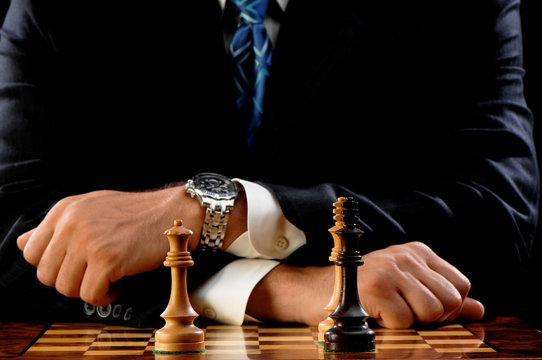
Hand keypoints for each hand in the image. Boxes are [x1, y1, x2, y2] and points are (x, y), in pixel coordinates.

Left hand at [16, 186, 204, 305]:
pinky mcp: (107, 259)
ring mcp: (88, 241)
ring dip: (88, 290)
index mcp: (65, 210)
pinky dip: (104, 297)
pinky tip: (117, 285)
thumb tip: (24, 243)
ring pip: (66, 288)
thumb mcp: (91, 209)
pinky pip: (90, 295)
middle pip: (46, 274)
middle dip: (70, 281)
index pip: (32, 252)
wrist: (172, 214)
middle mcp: (71, 223)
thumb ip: (57, 226)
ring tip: (108, 278)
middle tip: (94, 274)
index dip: (53, 265)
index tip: (76, 265)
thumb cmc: (136, 214)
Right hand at [247, 242, 483, 327]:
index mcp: (417, 252)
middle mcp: (406, 255)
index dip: (446, 308)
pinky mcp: (376, 287)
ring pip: (433, 312)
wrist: (314, 292)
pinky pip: (405, 322)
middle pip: (451, 300)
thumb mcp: (405, 291)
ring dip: (411, 322)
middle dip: (431, 317)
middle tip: (400, 312)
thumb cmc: (361, 293)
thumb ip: (443, 298)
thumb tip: (479, 309)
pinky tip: (373, 314)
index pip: (461, 286)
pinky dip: (390, 328)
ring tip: (387, 312)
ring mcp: (391, 269)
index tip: (418, 309)